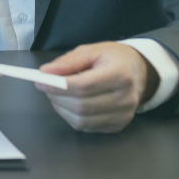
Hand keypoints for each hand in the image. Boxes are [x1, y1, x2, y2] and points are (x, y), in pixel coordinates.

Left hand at [36, 42, 158, 132]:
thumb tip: (46, 72)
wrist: (138, 71)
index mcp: (120, 74)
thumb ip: (67, 62)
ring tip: (57, 94)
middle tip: (44, 86)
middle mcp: (125, 98)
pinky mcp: (118, 126)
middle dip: (56, 97)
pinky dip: (71, 117)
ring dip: (61, 108)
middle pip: (81, 105)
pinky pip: (87, 127)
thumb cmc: (112, 59)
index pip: (83, 86)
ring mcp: (123, 115)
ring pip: (82, 120)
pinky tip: (69, 104)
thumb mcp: (90, 51)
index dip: (57, 86)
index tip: (40, 80)